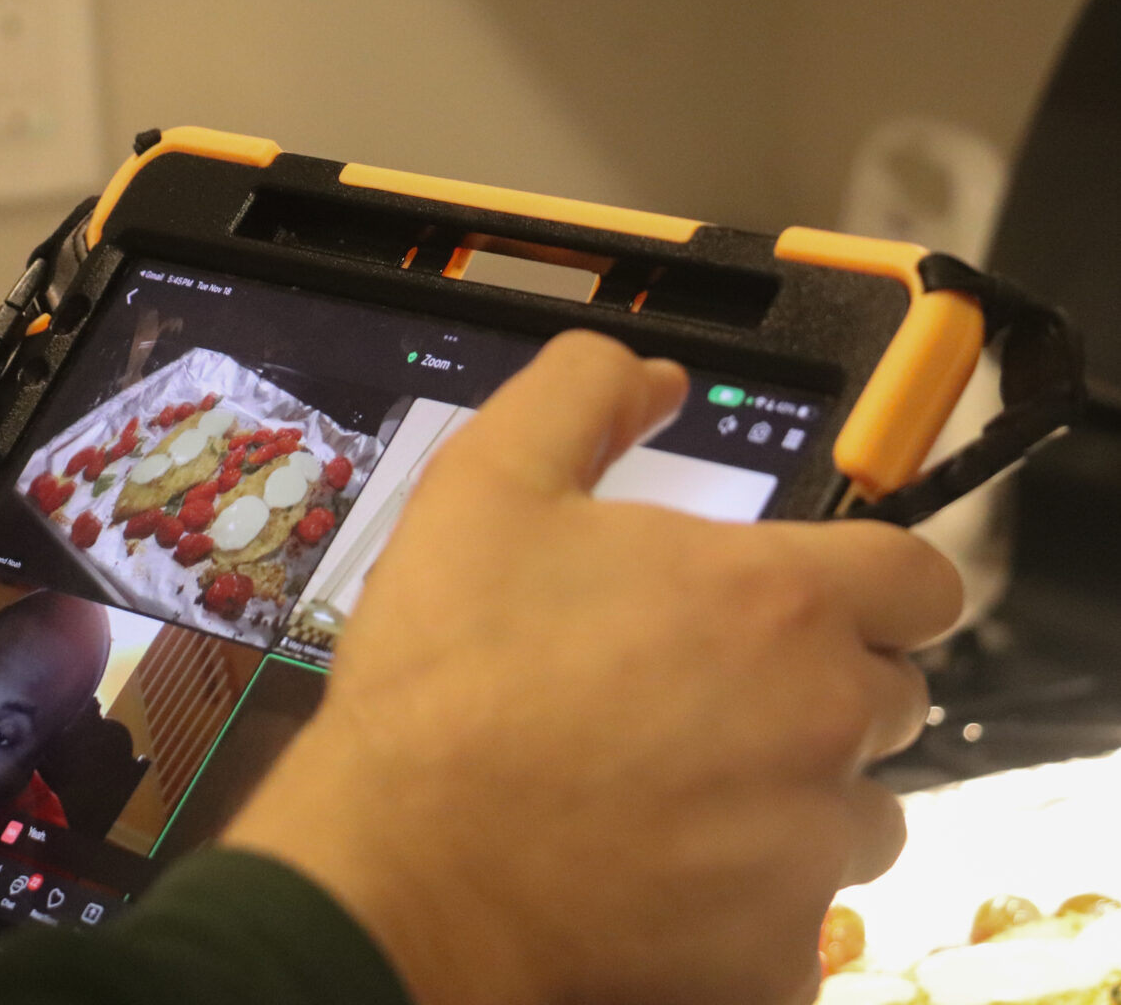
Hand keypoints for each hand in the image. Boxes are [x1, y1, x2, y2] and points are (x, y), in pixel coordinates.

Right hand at [225, 332, 960, 1004]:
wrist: (401, 861)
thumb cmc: (446, 680)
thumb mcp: (485, 486)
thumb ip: (581, 396)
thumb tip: (653, 373)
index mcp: (773, 599)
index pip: (919, 578)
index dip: (870, 581)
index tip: (812, 604)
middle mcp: (819, 720)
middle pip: (888, 695)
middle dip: (816, 688)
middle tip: (700, 696)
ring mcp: (804, 849)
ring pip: (855, 814)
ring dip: (792, 799)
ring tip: (673, 791)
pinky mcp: (773, 951)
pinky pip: (798, 919)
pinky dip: (747, 901)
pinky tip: (657, 873)